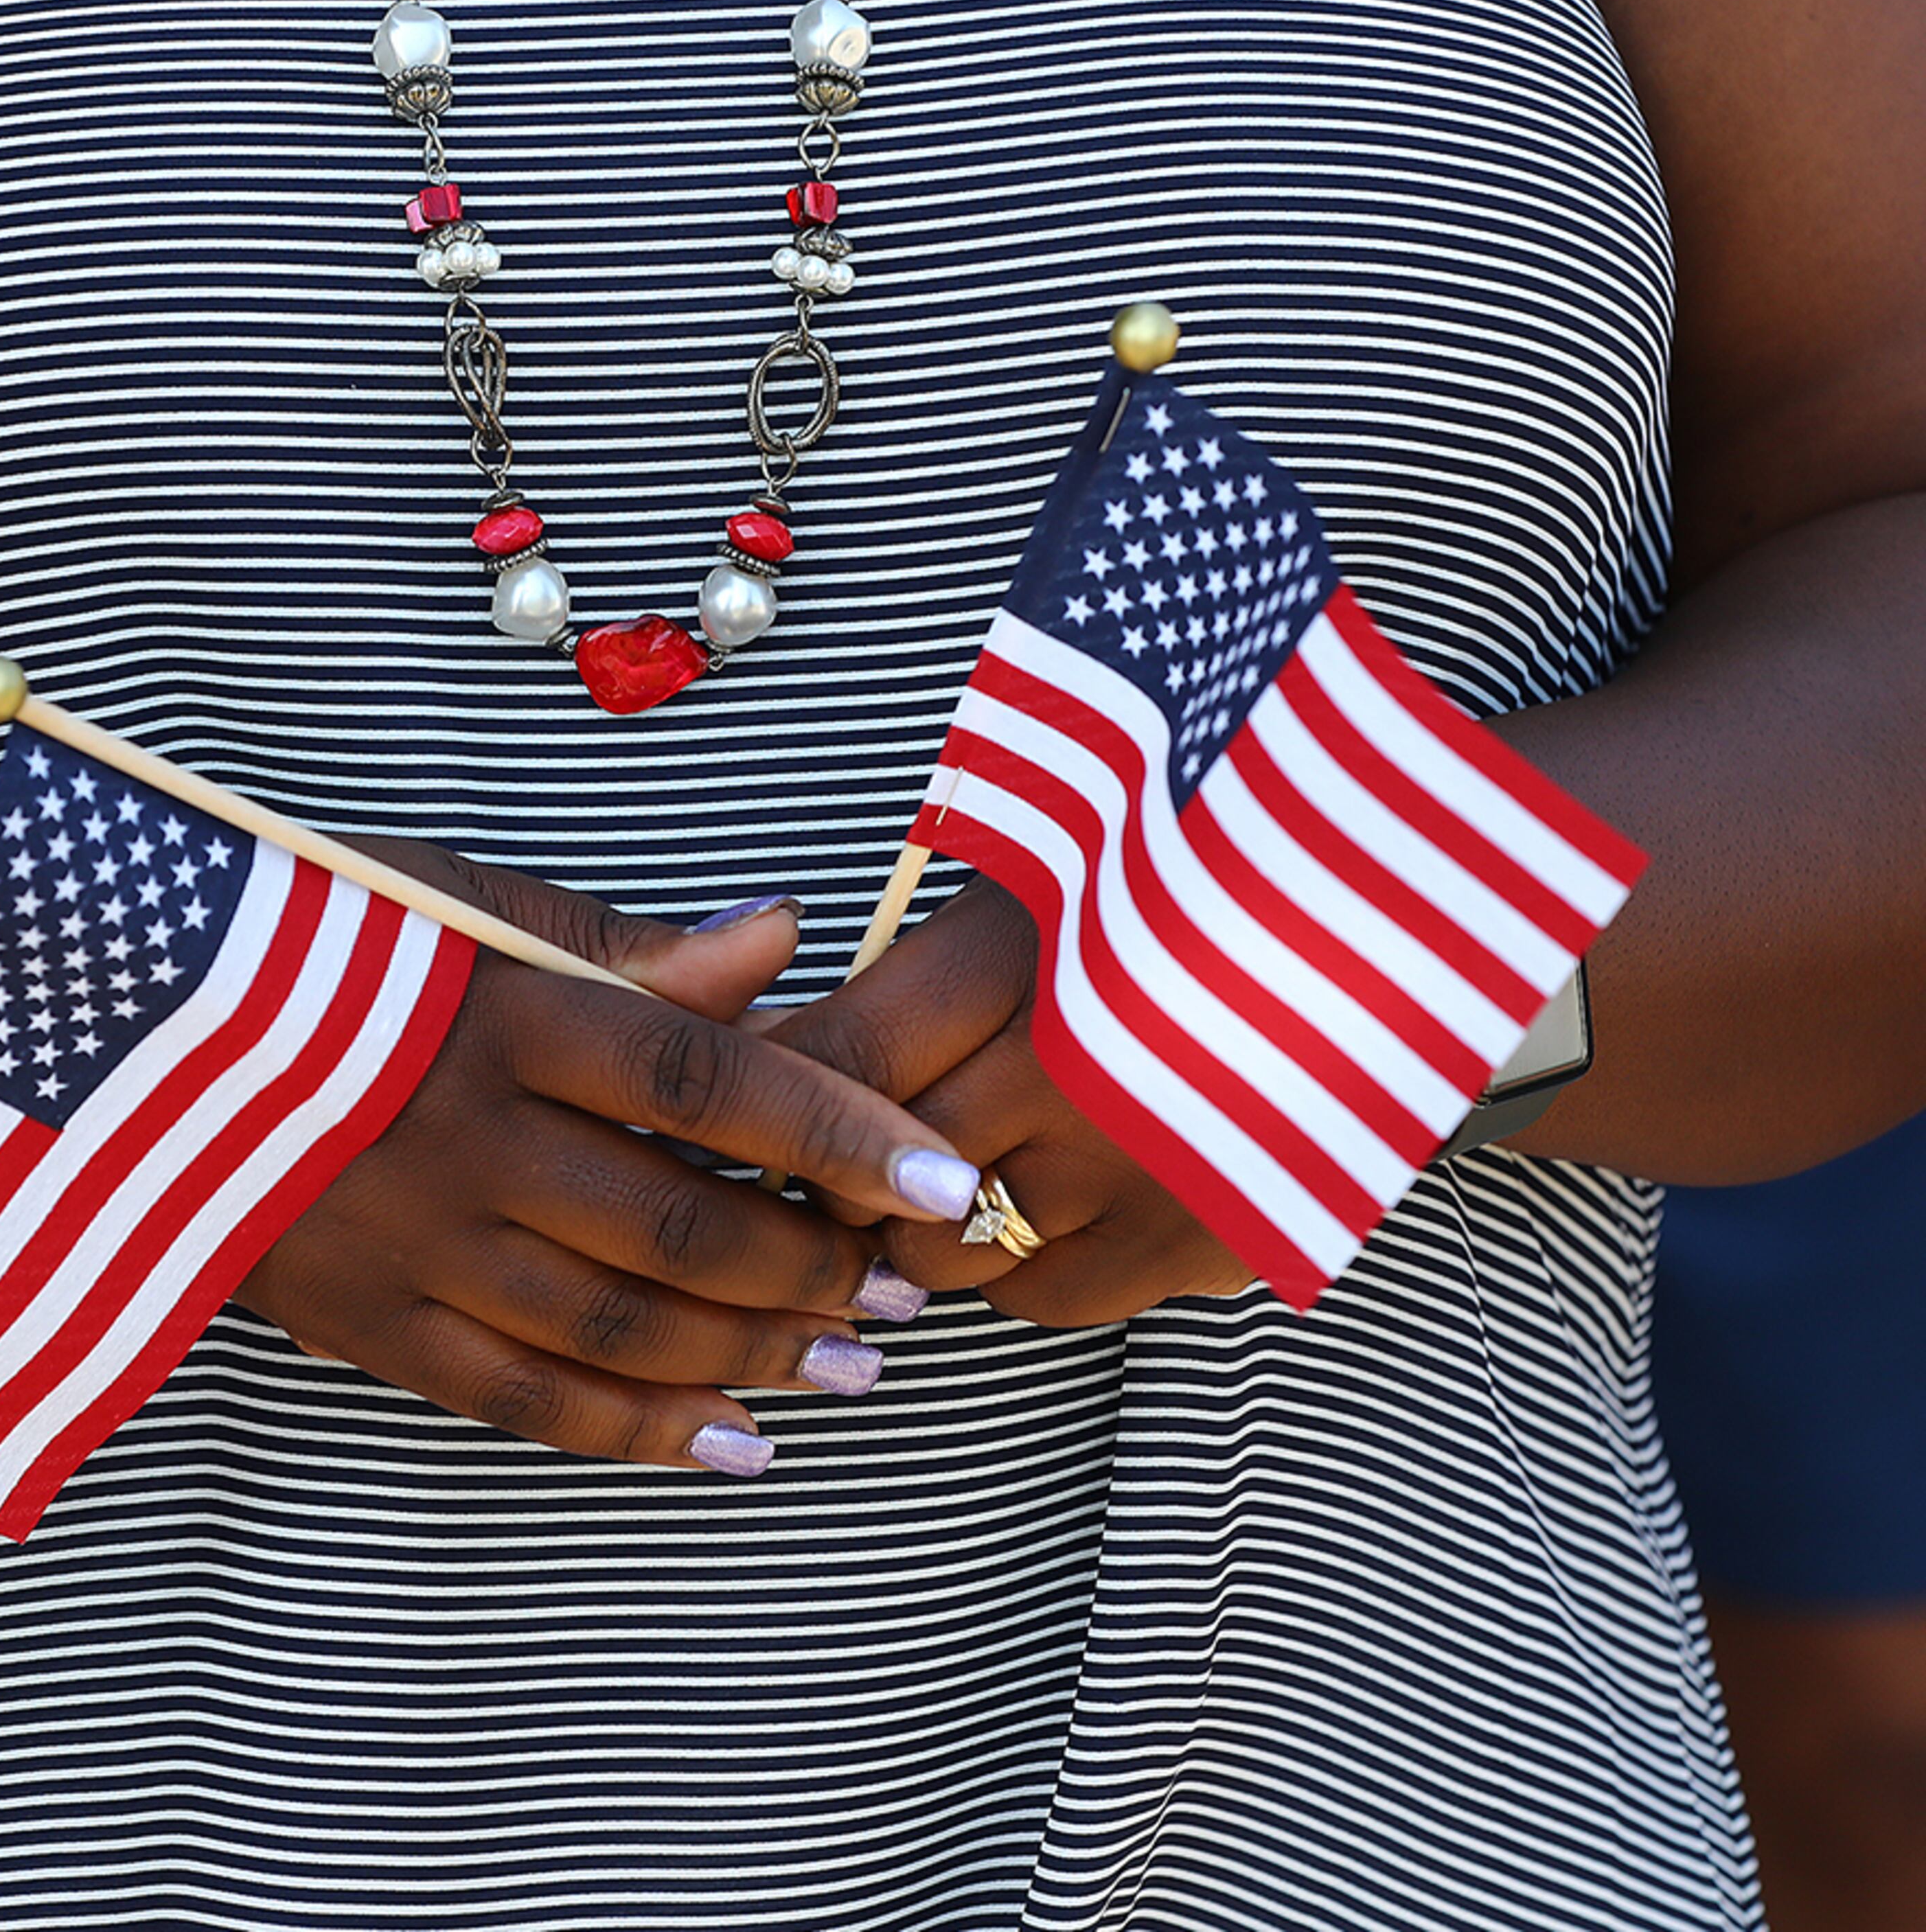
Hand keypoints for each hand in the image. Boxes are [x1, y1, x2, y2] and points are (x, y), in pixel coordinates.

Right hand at [234, 853, 979, 1473]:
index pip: (702, 1079)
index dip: (834, 1133)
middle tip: (905, 1291)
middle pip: (674, 1221)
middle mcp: (462, 1138)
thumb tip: (779, 938)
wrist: (103, 1033)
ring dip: (747, 1358)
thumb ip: (621, 945)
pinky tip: (728, 1447)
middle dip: (809, 1268)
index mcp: (495, 1013)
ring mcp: (409, 1243)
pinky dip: (632, 1431)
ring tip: (851, 1369)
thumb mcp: (449, 898)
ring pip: (612, 1325)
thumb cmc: (300, 941)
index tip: (941, 1179)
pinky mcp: (363, 1321)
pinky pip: (517, 1395)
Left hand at [766, 877, 1251, 1323]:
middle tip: (811, 1158)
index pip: (841, 1055)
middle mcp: (1080, 1067)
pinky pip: (1044, 1295)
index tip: (739, 1102)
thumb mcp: (1065, 864)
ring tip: (927, 1178)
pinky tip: (1025, 1212)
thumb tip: (785, 1033)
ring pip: (945, 1253)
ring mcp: (1145, 1169)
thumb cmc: (1212, 870)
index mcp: (1036, 948)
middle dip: (827, 1174)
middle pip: (877, 1171)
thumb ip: (933, 959)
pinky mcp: (1206, 1240)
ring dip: (913, 1227)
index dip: (772, 1092)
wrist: (1420, 921)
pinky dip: (1009, 1267)